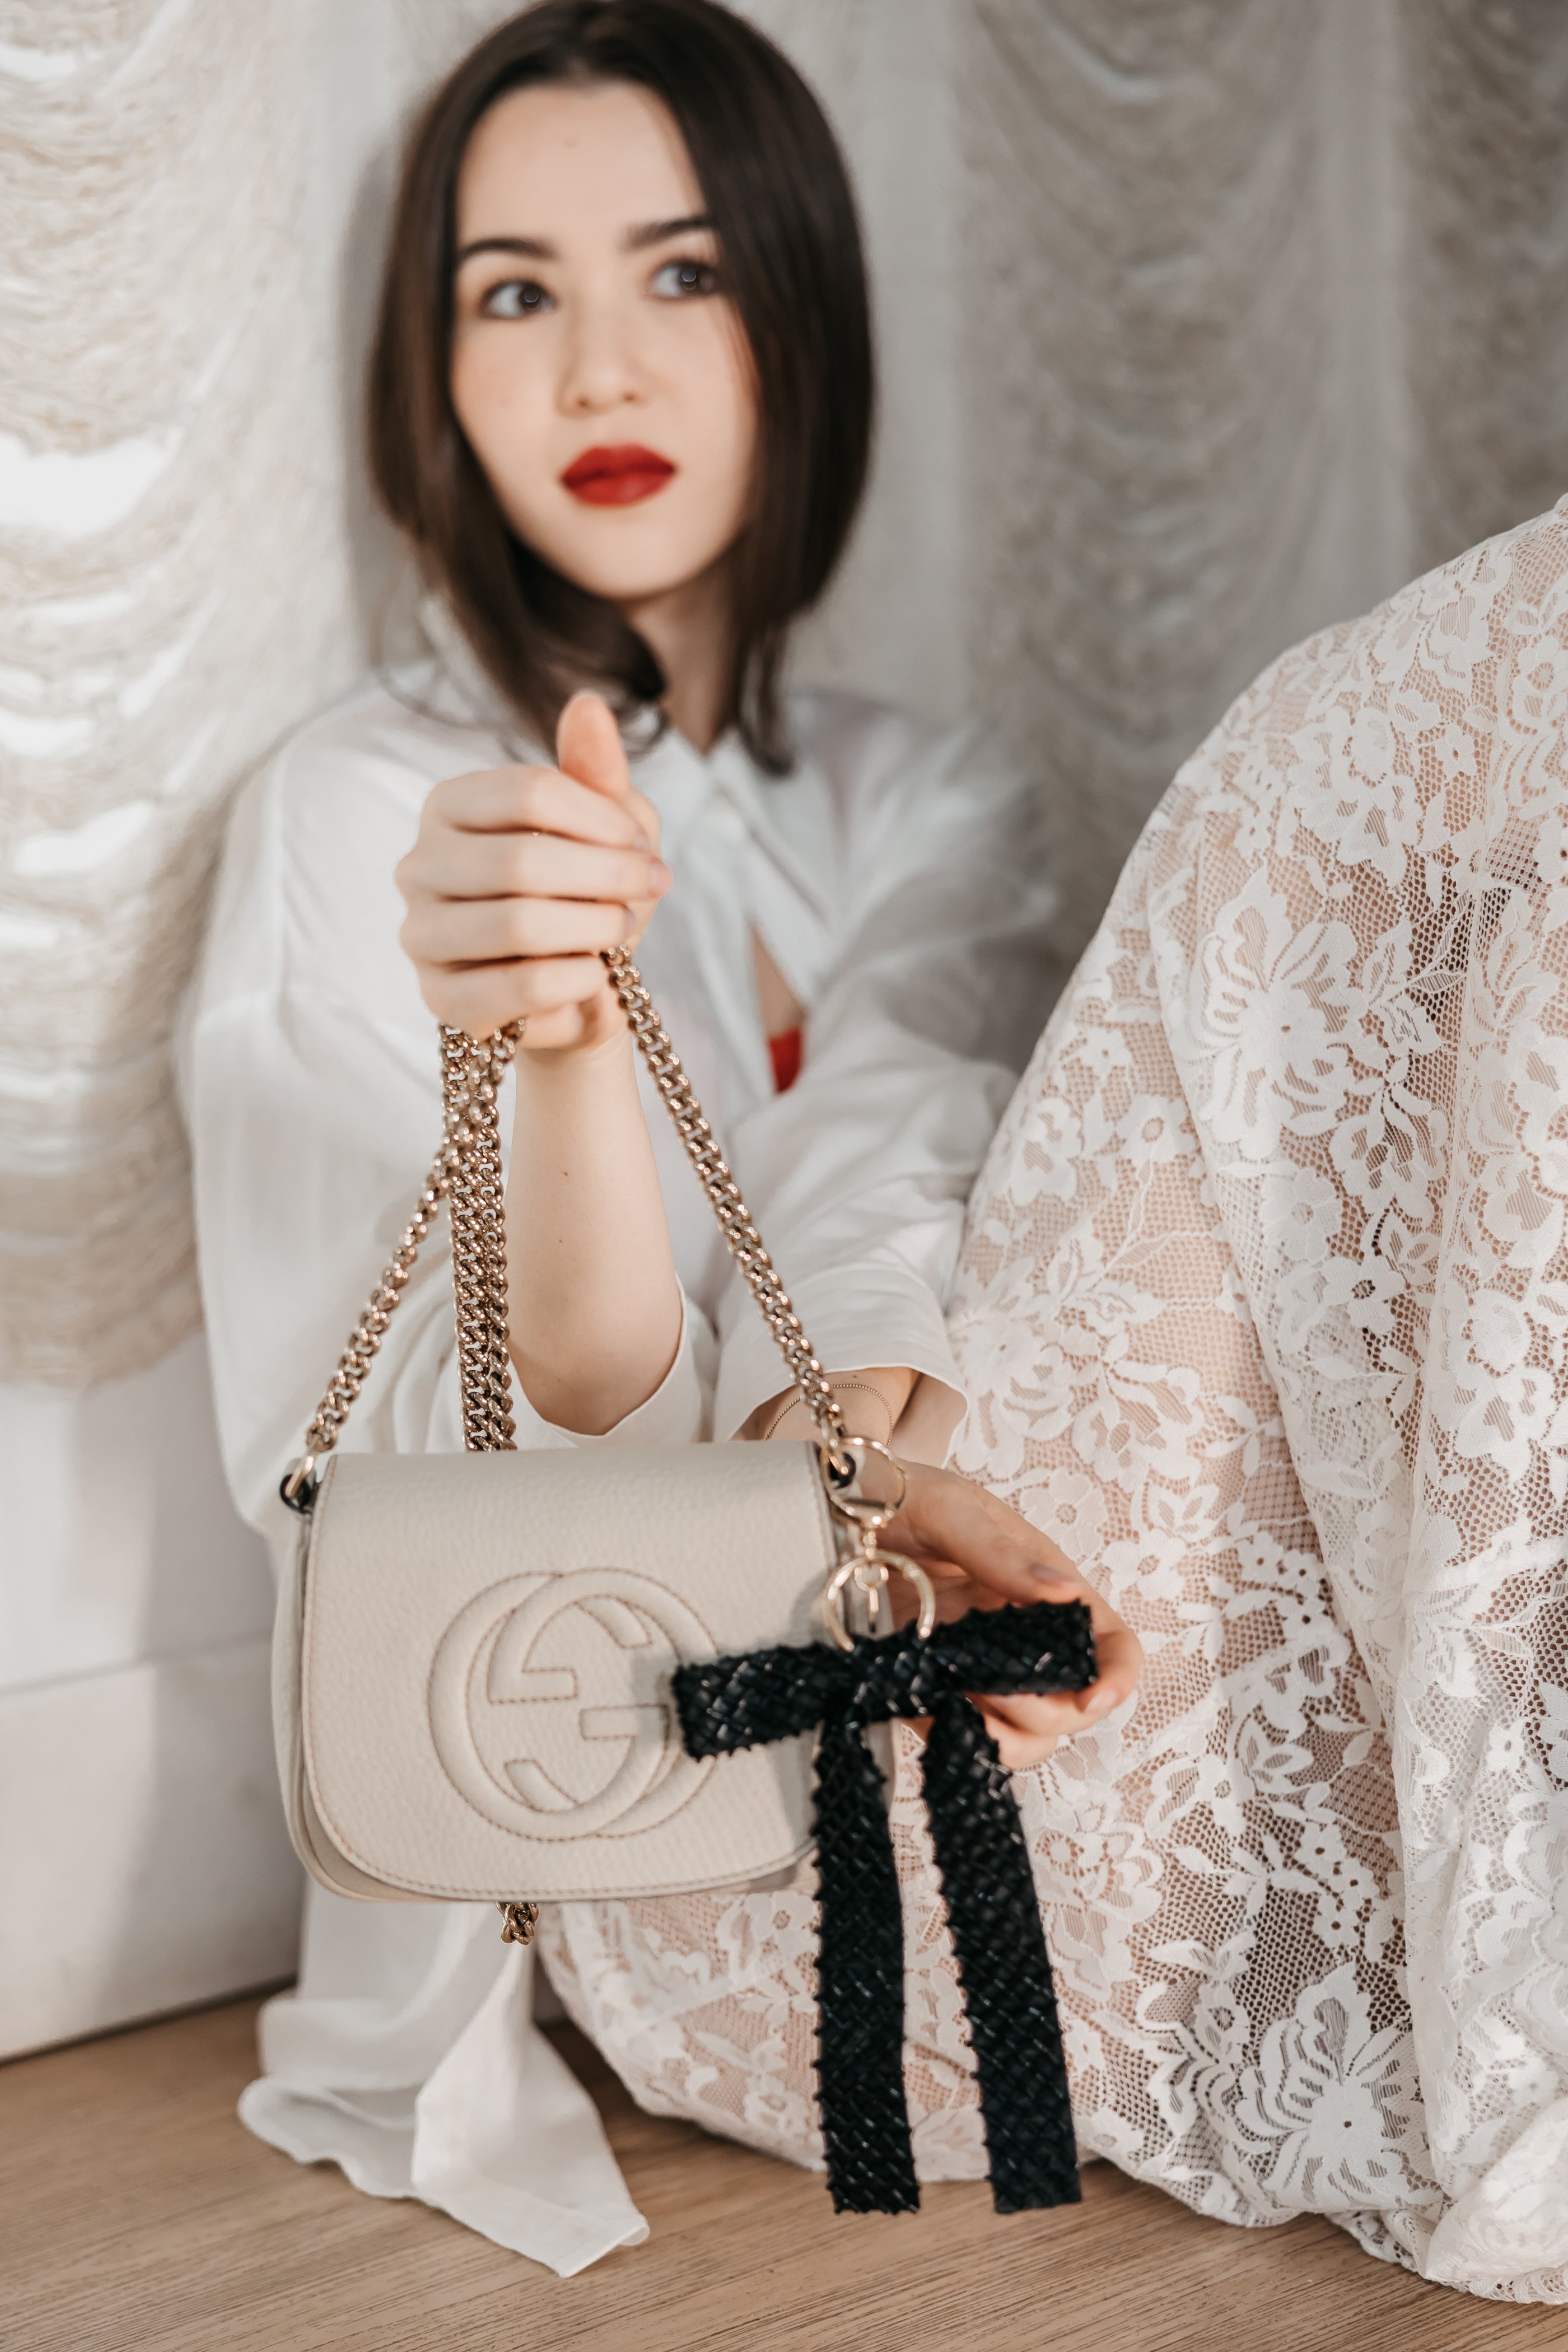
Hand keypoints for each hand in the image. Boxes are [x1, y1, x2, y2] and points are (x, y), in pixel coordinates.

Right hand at [396, 691, 672, 1047]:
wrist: (578, 990)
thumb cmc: (586, 898)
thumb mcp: (606, 827)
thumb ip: (595, 768)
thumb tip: (588, 702)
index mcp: (450, 806)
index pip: (529, 792)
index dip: (601, 818)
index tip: (641, 845)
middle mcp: (419, 865)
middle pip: (522, 859)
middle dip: (607, 875)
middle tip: (649, 887)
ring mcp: (421, 934)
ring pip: (519, 923)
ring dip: (595, 927)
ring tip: (621, 928)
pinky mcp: (440, 999)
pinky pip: (522, 984)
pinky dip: (578, 976)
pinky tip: (593, 972)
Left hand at [879, 1460, 1140, 1769]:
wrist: (824, 1511)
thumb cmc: (896, 1494)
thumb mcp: (950, 1509)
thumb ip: (1002, 1554)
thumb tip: (1067, 1594)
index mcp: (1042, 1587)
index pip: (1110, 1642)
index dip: (1117, 1677)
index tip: (1093, 1699)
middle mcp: (1020, 1635)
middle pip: (1072, 1705)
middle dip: (1048, 1712)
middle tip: (997, 1692)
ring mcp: (978, 1668)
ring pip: (1026, 1736)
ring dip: (1008, 1738)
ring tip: (965, 1706)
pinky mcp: (931, 1691)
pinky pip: (961, 1738)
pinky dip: (957, 1740)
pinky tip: (930, 1713)